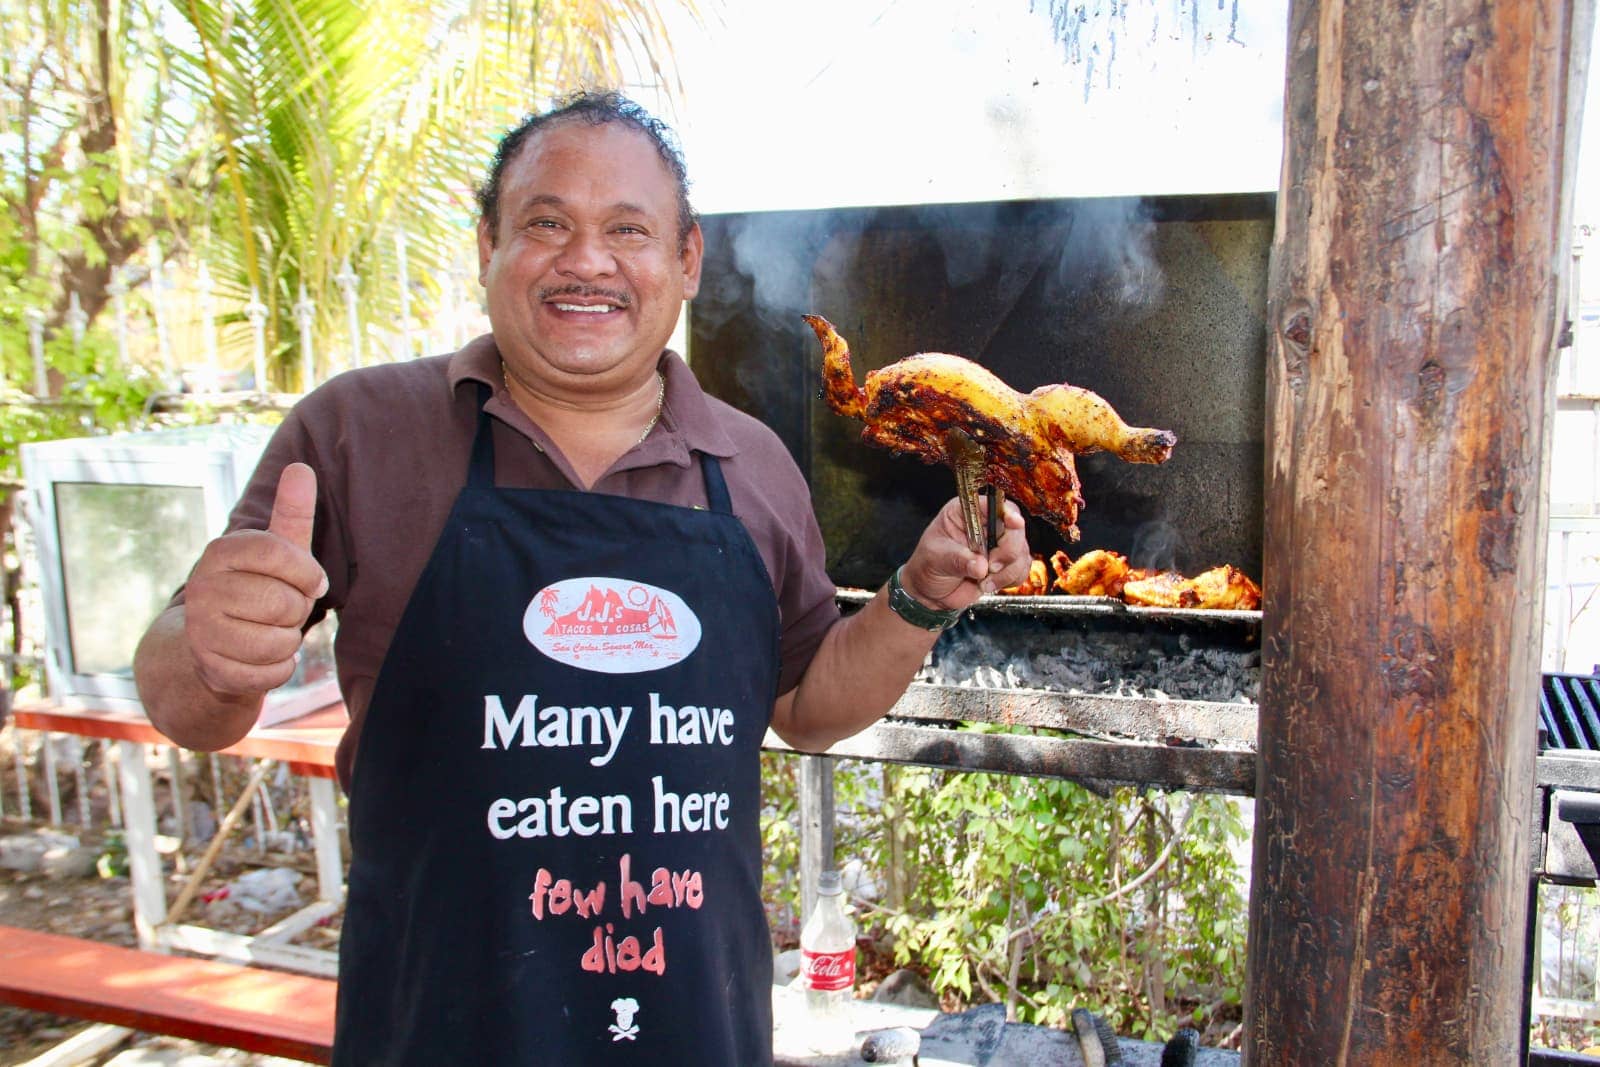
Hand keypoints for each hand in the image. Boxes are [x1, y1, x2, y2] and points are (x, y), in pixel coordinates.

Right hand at [182, 463, 327, 698]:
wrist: (215, 647)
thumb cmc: (258, 589)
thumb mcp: (277, 551)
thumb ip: (291, 513)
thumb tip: (300, 467)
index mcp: (220, 552)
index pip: (280, 553)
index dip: (307, 572)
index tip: (309, 579)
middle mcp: (202, 589)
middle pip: (284, 602)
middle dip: (295, 611)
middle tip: (278, 610)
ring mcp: (201, 631)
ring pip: (281, 640)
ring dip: (288, 641)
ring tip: (267, 631)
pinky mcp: (211, 669)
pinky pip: (274, 672)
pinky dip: (279, 668)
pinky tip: (259, 657)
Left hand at [898, 495, 1030, 612]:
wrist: (929, 591)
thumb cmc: (927, 566)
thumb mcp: (935, 558)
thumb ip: (957, 560)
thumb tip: (980, 566)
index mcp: (966, 512)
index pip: (993, 505)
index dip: (1007, 512)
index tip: (1013, 523)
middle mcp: (985, 525)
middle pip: (1015, 528)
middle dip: (1008, 551)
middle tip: (991, 567)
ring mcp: (997, 544)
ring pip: (1021, 551)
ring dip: (1007, 571)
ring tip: (983, 581)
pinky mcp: (1005, 564)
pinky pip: (1021, 568)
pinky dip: (1010, 579)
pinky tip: (988, 584)